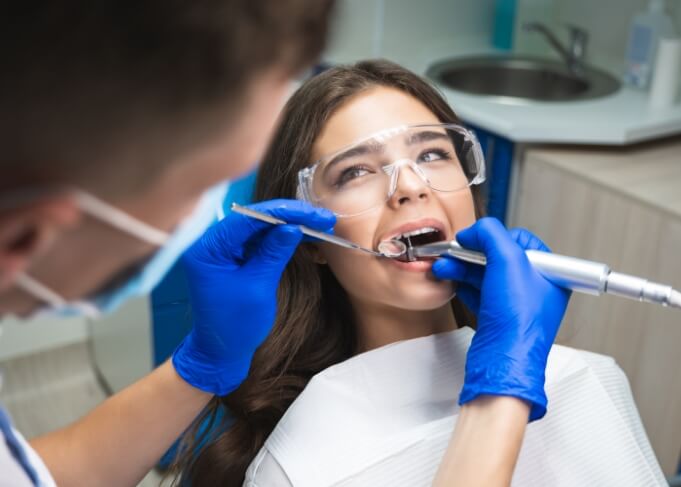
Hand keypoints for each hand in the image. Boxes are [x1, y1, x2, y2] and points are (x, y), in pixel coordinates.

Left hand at [172, 199, 335, 395]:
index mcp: (208, 248)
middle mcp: (212, 242)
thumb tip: (293, 226)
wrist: (221, 351)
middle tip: (322, 218)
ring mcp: (223, 248)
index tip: (313, 214)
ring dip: (289, 225)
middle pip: (255, 218)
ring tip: (319, 224)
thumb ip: (274, 253)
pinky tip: (304, 234)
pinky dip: (281, 237)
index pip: (248, 218)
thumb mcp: (258, 287)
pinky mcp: (234, 256)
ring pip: (260, 227)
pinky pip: (259, 240)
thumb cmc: (235, 325)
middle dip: (290, 217)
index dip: (284, 213)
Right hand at [432, 218, 569, 420]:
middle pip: (498, 257)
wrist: (503, 361)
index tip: (472, 238)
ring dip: (462, 268)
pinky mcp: (498, 318)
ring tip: (444, 268)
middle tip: (453, 253)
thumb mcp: (508, 261)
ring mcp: (516, 304)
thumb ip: (492, 234)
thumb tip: (476, 230)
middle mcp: (535, 288)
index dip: (494, 237)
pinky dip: (464, 285)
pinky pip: (479, 293)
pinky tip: (453, 282)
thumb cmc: (517, 320)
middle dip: (471, 254)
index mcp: (549, 273)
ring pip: (486, 275)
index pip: (520, 240)